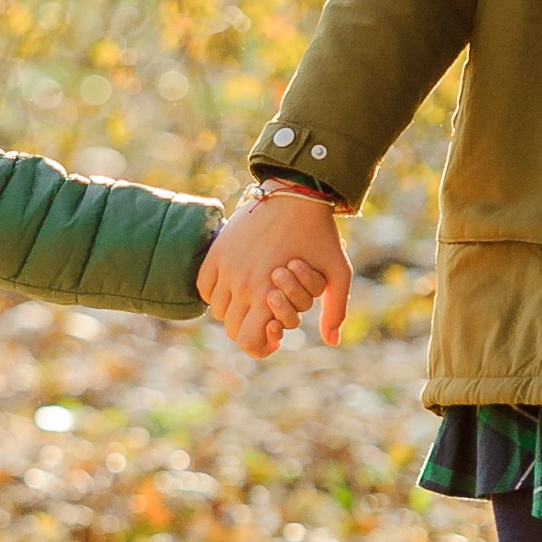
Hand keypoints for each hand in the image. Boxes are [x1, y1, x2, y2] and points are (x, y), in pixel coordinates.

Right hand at [198, 190, 351, 357]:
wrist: (297, 195)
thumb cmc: (321, 236)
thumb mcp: (338, 274)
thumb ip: (335, 311)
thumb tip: (332, 341)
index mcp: (270, 296)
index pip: (248, 341)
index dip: (260, 346)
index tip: (274, 334)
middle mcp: (244, 286)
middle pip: (232, 329)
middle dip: (249, 329)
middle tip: (265, 316)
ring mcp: (227, 269)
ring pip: (217, 310)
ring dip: (233, 310)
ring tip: (251, 298)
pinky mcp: (217, 252)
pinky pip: (204, 287)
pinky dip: (215, 292)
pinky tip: (234, 284)